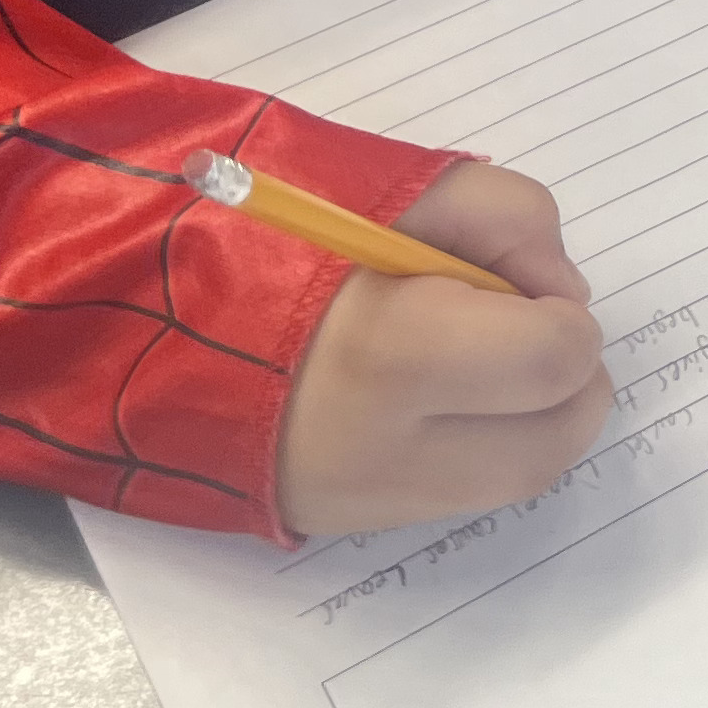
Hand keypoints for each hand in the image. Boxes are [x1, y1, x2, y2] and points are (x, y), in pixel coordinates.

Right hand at [278, 164, 609, 535]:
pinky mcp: (349, 522)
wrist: (138, 319)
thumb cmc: (269, 236)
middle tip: (521, 326)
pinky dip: (481, 442)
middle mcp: (391, 449)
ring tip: (477, 356)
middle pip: (554, 441)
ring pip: (518, 479)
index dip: (564, 314)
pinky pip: (461, 493)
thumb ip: (508, 219)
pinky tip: (434, 390)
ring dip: (533, 416)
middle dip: (569, 380)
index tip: (521, 284)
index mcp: (398, 352)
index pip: (555, 361)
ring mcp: (368, 500)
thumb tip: (561, 292)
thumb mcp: (396, 185)